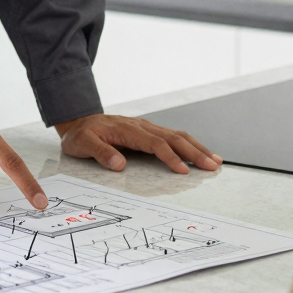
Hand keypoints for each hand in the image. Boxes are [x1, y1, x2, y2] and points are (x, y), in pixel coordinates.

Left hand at [56, 114, 221, 174]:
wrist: (77, 121)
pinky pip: (172, 136)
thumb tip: (119, 164)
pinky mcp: (147, 131)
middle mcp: (141, 126)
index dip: (170, 157)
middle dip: (195, 152)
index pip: (155, 144)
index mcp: (128, 130)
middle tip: (213, 166)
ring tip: (215, 160)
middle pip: (173, 137)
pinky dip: (189, 144)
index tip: (183, 171)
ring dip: (197, 147)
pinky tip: (198, 153)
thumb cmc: (80, 135)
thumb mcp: (83, 144)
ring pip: (177, 135)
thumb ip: (100, 153)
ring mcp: (146, 127)